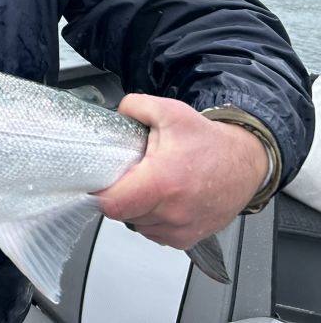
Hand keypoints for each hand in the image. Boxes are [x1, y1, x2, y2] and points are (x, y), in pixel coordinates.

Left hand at [95, 93, 268, 248]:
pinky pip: (154, 233)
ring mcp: (180, 229)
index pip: (112, 204)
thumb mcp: (169, 111)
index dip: (99, 192)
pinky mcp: (187, 239)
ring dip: (137, 208)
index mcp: (161, 182)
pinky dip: (152, 219)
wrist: (245, 162)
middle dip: (120, 195)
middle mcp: (171, 212)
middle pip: (122, 213)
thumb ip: (134, 106)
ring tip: (151, 186)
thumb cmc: (209, 141)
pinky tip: (163, 199)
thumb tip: (115, 114)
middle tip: (131, 176)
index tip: (100, 181)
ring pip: (137, 224)